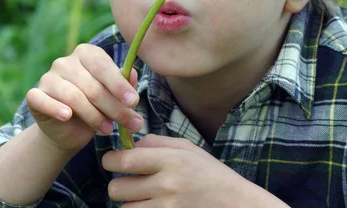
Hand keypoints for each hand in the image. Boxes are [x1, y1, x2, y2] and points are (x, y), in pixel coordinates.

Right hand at [25, 44, 143, 153]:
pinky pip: (43, 100)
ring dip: (94, 116)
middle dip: (113, 107)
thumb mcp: (114, 97)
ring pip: (73, 96)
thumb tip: (132, 74)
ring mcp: (48, 78)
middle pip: (92, 85)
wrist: (69, 131)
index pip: (102, 65)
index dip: (119, 84)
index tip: (134, 102)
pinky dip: (55, 108)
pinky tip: (67, 116)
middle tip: (129, 123)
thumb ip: (124, 85)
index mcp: (86, 54)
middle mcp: (65, 62)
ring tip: (108, 130)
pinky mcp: (35, 96)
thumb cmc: (96, 108)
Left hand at [102, 134, 288, 206]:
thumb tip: (129, 144)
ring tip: (141, 196)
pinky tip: (148, 205)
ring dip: (128, 203)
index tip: (114, 160)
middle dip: (118, 184)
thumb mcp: (187, 148)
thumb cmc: (210, 173)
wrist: (236, 204)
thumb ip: (156, 143)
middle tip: (129, 181)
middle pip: (116, 188)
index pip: (123, 160)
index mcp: (171, 160)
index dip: (110, 160)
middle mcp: (166, 186)